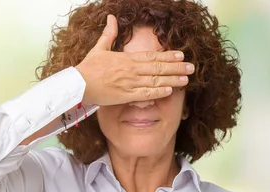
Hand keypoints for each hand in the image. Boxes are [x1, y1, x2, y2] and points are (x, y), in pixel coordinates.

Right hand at [74, 14, 194, 105]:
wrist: (78, 85)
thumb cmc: (88, 68)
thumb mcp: (99, 48)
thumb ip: (109, 34)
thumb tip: (110, 17)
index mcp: (127, 59)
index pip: (152, 56)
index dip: (168, 55)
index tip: (181, 55)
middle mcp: (131, 70)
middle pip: (158, 67)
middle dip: (176, 68)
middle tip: (191, 68)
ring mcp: (130, 83)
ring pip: (155, 81)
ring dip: (172, 80)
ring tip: (186, 80)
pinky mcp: (126, 96)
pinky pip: (145, 94)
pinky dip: (158, 92)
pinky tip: (170, 91)